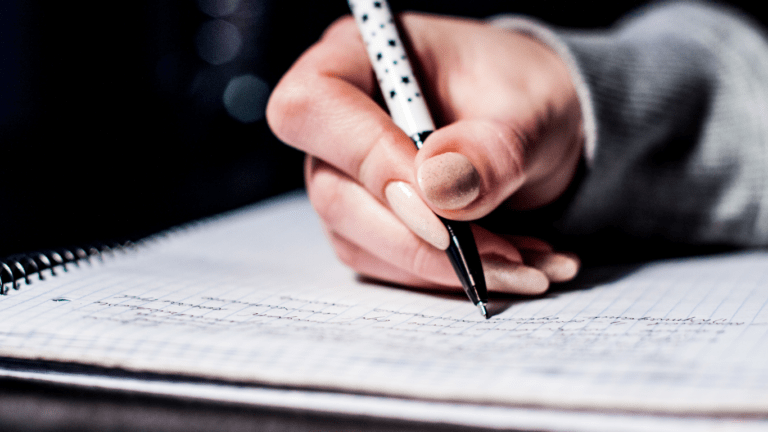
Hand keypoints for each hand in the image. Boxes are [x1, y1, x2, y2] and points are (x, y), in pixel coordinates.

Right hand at [267, 13, 582, 293]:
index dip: (367, 158)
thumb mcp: (532, 108)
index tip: (441, 202)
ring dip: (444, 267)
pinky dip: (448, 275)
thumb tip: (440, 189)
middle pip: (334, 192)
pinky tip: (509, 264)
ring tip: (528, 265)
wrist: (535, 127)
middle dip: (422, 238)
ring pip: (360, 241)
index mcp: (360, 57)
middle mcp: (337, 120)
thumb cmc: (524, 95)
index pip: (314, 106)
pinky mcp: (364, 222)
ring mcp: (344, 177)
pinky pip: (388, 266)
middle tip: (509, 258)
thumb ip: (493, 147)